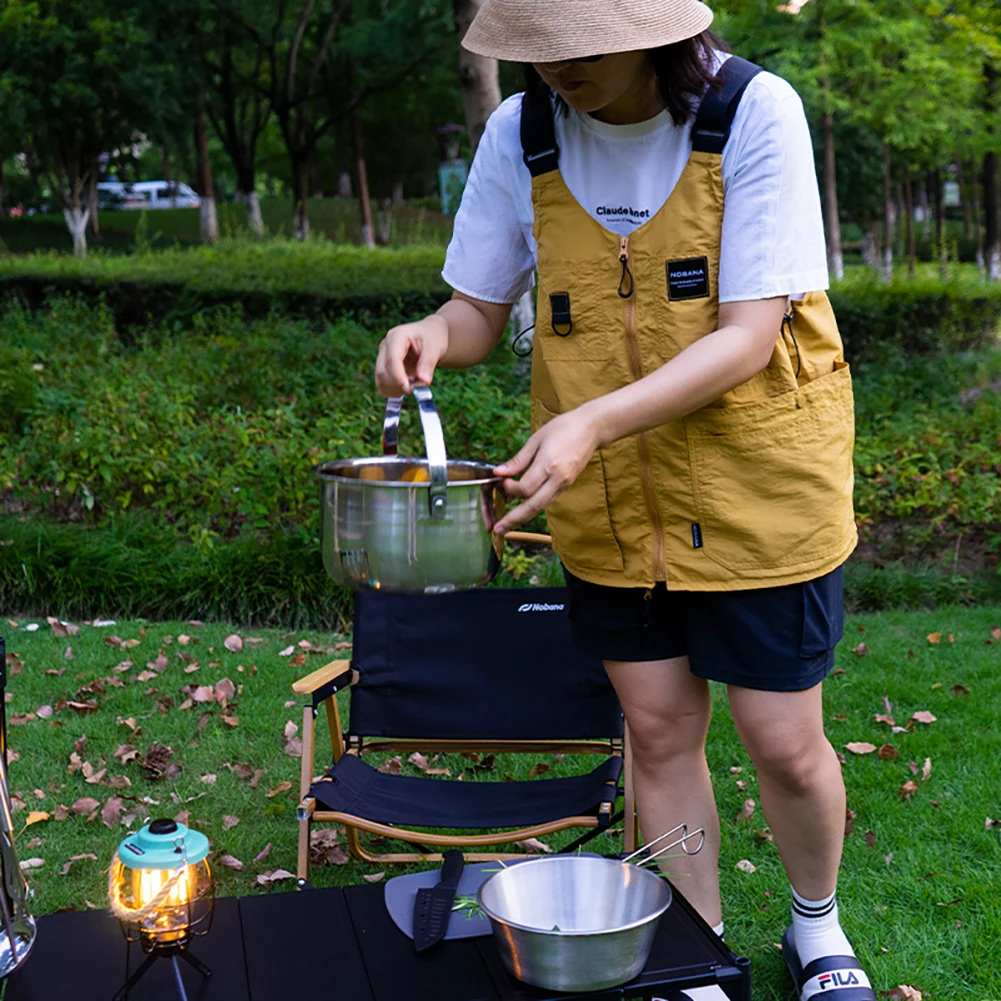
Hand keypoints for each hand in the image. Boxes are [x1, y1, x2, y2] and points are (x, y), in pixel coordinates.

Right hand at [375, 314, 448, 396]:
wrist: (429, 336)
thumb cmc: (432, 338)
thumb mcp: (435, 347)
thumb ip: (428, 363)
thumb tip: (423, 382)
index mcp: (396, 336)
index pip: (392, 359)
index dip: (398, 377)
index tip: (409, 390)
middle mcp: (385, 346)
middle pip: (383, 371)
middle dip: (398, 385)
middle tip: (417, 391)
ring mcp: (382, 357)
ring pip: (380, 380)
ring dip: (395, 390)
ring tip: (414, 387)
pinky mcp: (383, 367)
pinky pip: (382, 384)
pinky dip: (393, 391)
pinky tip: (407, 388)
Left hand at [492, 408, 599, 534]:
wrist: (591, 429)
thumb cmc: (563, 428)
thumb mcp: (536, 440)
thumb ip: (518, 460)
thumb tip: (498, 473)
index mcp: (549, 464)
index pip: (525, 488)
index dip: (510, 488)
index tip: (502, 480)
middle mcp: (558, 479)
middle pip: (534, 506)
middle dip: (514, 519)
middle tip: (498, 530)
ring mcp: (564, 484)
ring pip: (541, 507)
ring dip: (523, 517)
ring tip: (506, 525)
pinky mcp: (566, 485)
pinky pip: (547, 500)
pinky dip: (533, 506)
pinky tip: (521, 507)